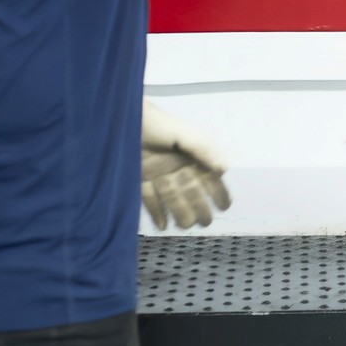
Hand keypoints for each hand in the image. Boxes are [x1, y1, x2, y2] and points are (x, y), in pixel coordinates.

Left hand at [141, 99, 231, 230]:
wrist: (120, 118)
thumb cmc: (156, 123)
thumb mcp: (184, 133)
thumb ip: (203, 150)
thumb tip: (224, 169)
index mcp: (191, 155)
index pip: (210, 177)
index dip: (219, 191)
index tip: (225, 206)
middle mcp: (176, 167)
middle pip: (192, 192)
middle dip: (201, 207)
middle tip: (205, 222)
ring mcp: (158, 174)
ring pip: (172, 198)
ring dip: (179, 212)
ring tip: (183, 225)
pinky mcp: (140, 178)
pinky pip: (149, 199)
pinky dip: (156, 212)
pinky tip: (162, 226)